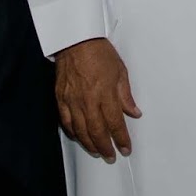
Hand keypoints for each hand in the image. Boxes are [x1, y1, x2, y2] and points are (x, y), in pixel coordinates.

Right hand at [54, 38, 141, 163]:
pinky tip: (78, 137)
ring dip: (89, 144)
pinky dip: (72, 132)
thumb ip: (125, 95)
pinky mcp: (61, 97)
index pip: (115, 123)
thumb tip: (134, 112)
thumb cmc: (98, 51)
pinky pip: (65, 120)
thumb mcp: (120, 71)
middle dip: (105, 147)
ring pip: (80, 130)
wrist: (75, 39)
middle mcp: (88, 100)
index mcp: (105, 93)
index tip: (126, 148)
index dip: (121, 139)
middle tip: (111, 156)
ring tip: (96, 151)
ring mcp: (72, 100)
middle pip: (97, 131)